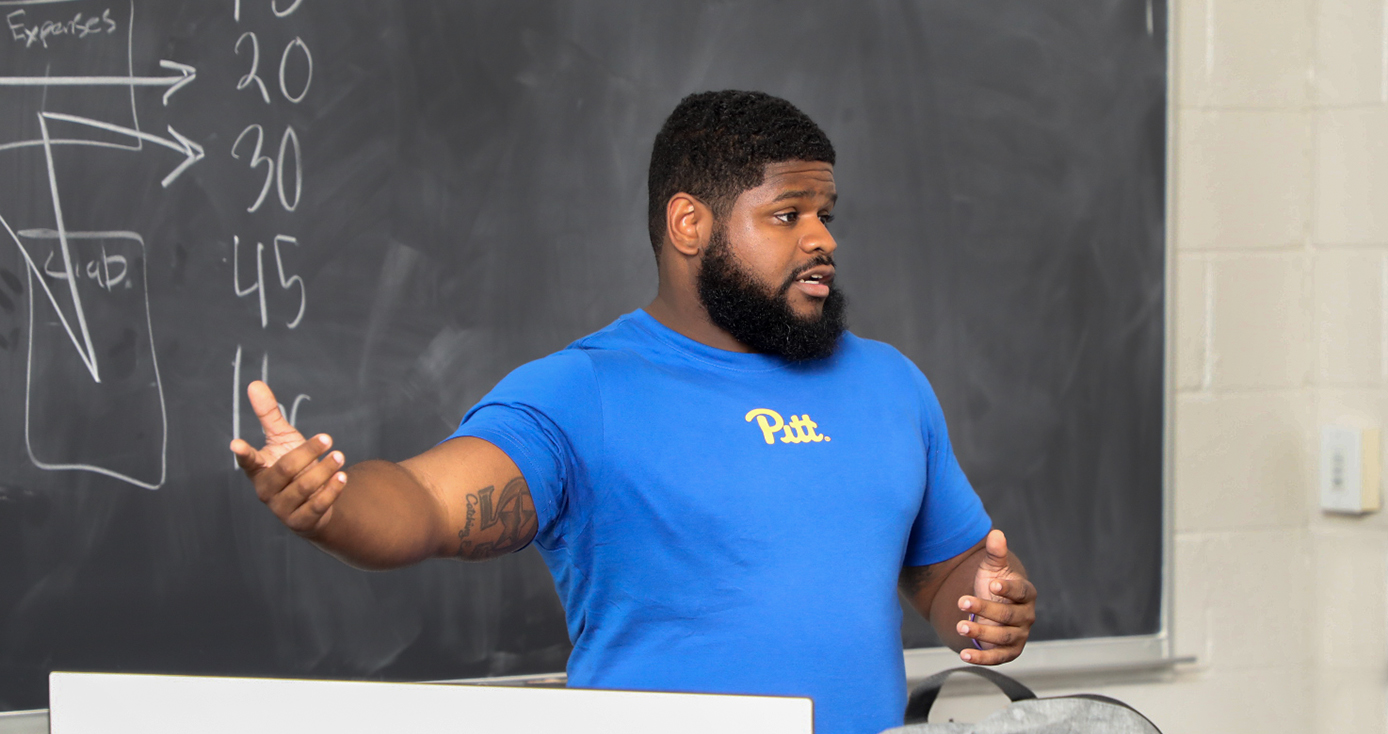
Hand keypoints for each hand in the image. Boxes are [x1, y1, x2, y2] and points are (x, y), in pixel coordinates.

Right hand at [229, 380, 346, 536]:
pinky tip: (342, 477)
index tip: (236, 443)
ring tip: (339, 456)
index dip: (243, 453)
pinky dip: (331, 491)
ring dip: (324, 470)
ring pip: (303, 488)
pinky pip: (316, 506)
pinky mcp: (299, 522)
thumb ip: (269, 415)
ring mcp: (281, 509)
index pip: (247, 461)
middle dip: (308, 452)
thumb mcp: (282, 438)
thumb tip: (254, 384)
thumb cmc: (294, 465)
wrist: (311, 502)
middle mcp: (265, 490)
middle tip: (328, 438)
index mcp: (258, 469)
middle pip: (285, 469)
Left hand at [955, 529, 1035, 664]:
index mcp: (1027, 594)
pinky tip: (963, 655)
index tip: (992, 584)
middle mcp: (1026, 617)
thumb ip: (995, 553)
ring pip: (1002, 637)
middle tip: (962, 601)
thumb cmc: (993, 586)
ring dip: (981, 633)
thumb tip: (996, 533)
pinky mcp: (1008, 652)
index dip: (1008, 589)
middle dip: (985, 609)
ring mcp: (1018, 636)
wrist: (991, 609)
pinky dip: (981, 658)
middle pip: (1008, 615)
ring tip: (960, 626)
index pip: (1022, 592)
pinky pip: (996, 657)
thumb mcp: (992, 569)